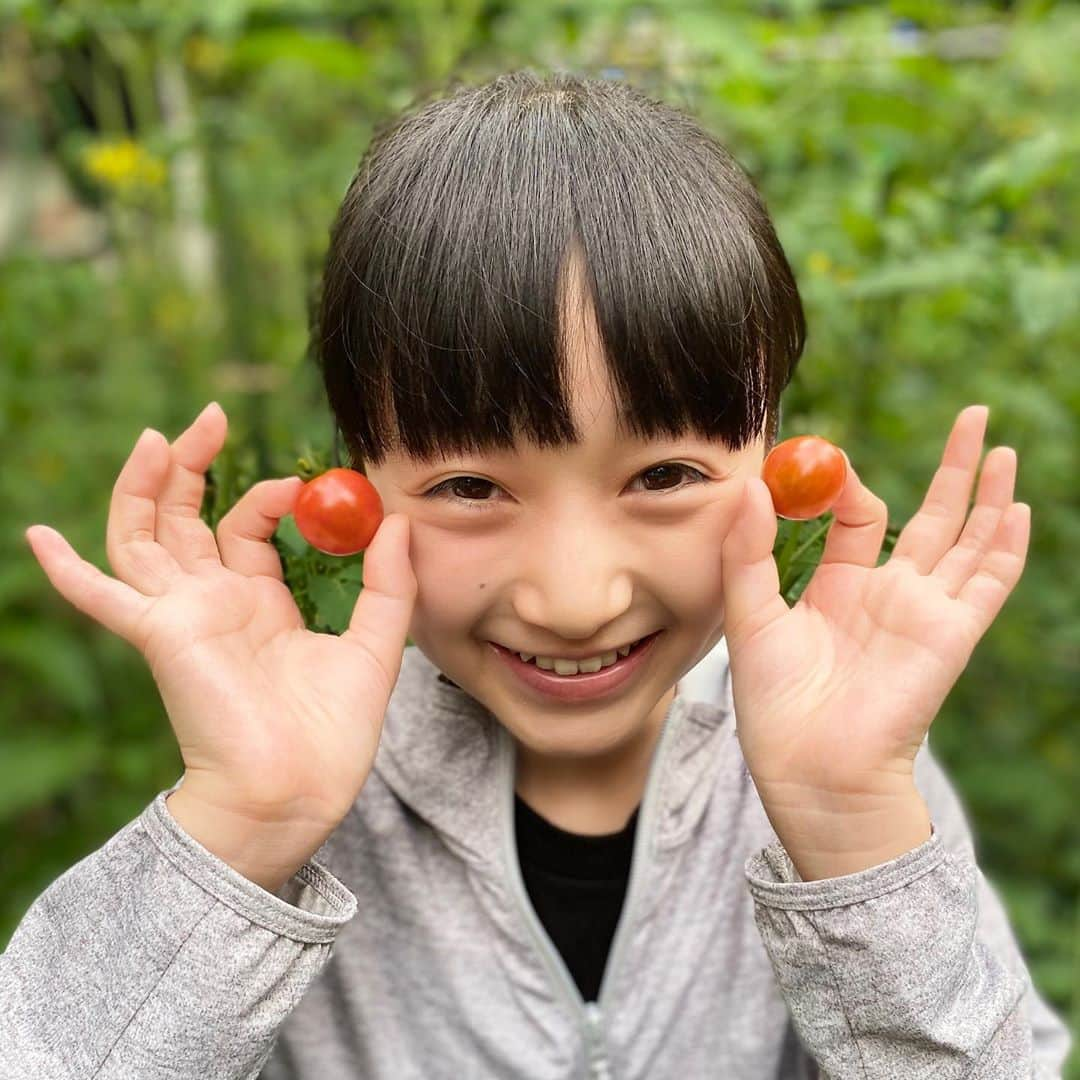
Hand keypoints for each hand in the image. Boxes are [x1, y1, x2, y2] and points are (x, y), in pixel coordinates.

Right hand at [25, 403, 416, 840]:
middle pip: (187, 519)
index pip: (247, 530)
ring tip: (159, 436)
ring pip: (145, 537)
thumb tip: (398, 522)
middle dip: (194, 466)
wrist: (299, 793)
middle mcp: (214, 605)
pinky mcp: (162, 636)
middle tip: (212, 417)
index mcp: (259, 606)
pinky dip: (68, 571)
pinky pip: (103, 599)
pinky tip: (40, 536)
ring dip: (145, 487)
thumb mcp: (375, 646)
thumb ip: (387, 584)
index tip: (305, 485)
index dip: (269, 498)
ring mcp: (183, 617)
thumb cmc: (335, 732)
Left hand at [719, 405, 1029, 876]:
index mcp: (840, 587)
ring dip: (988, 494)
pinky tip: (1018, 508)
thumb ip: (748, 552)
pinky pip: (987, 583)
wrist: (810, 769)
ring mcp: (924, 612)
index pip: (860, 515)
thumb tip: (751, 485)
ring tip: (1000, 447)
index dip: (845, 484)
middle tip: (972, 413)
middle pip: (932, 516)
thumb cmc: (775, 704)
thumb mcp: (749, 615)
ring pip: (969, 540)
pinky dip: (1005, 547)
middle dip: (953, 467)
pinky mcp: (950, 634)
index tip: (821, 463)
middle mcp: (889, 594)